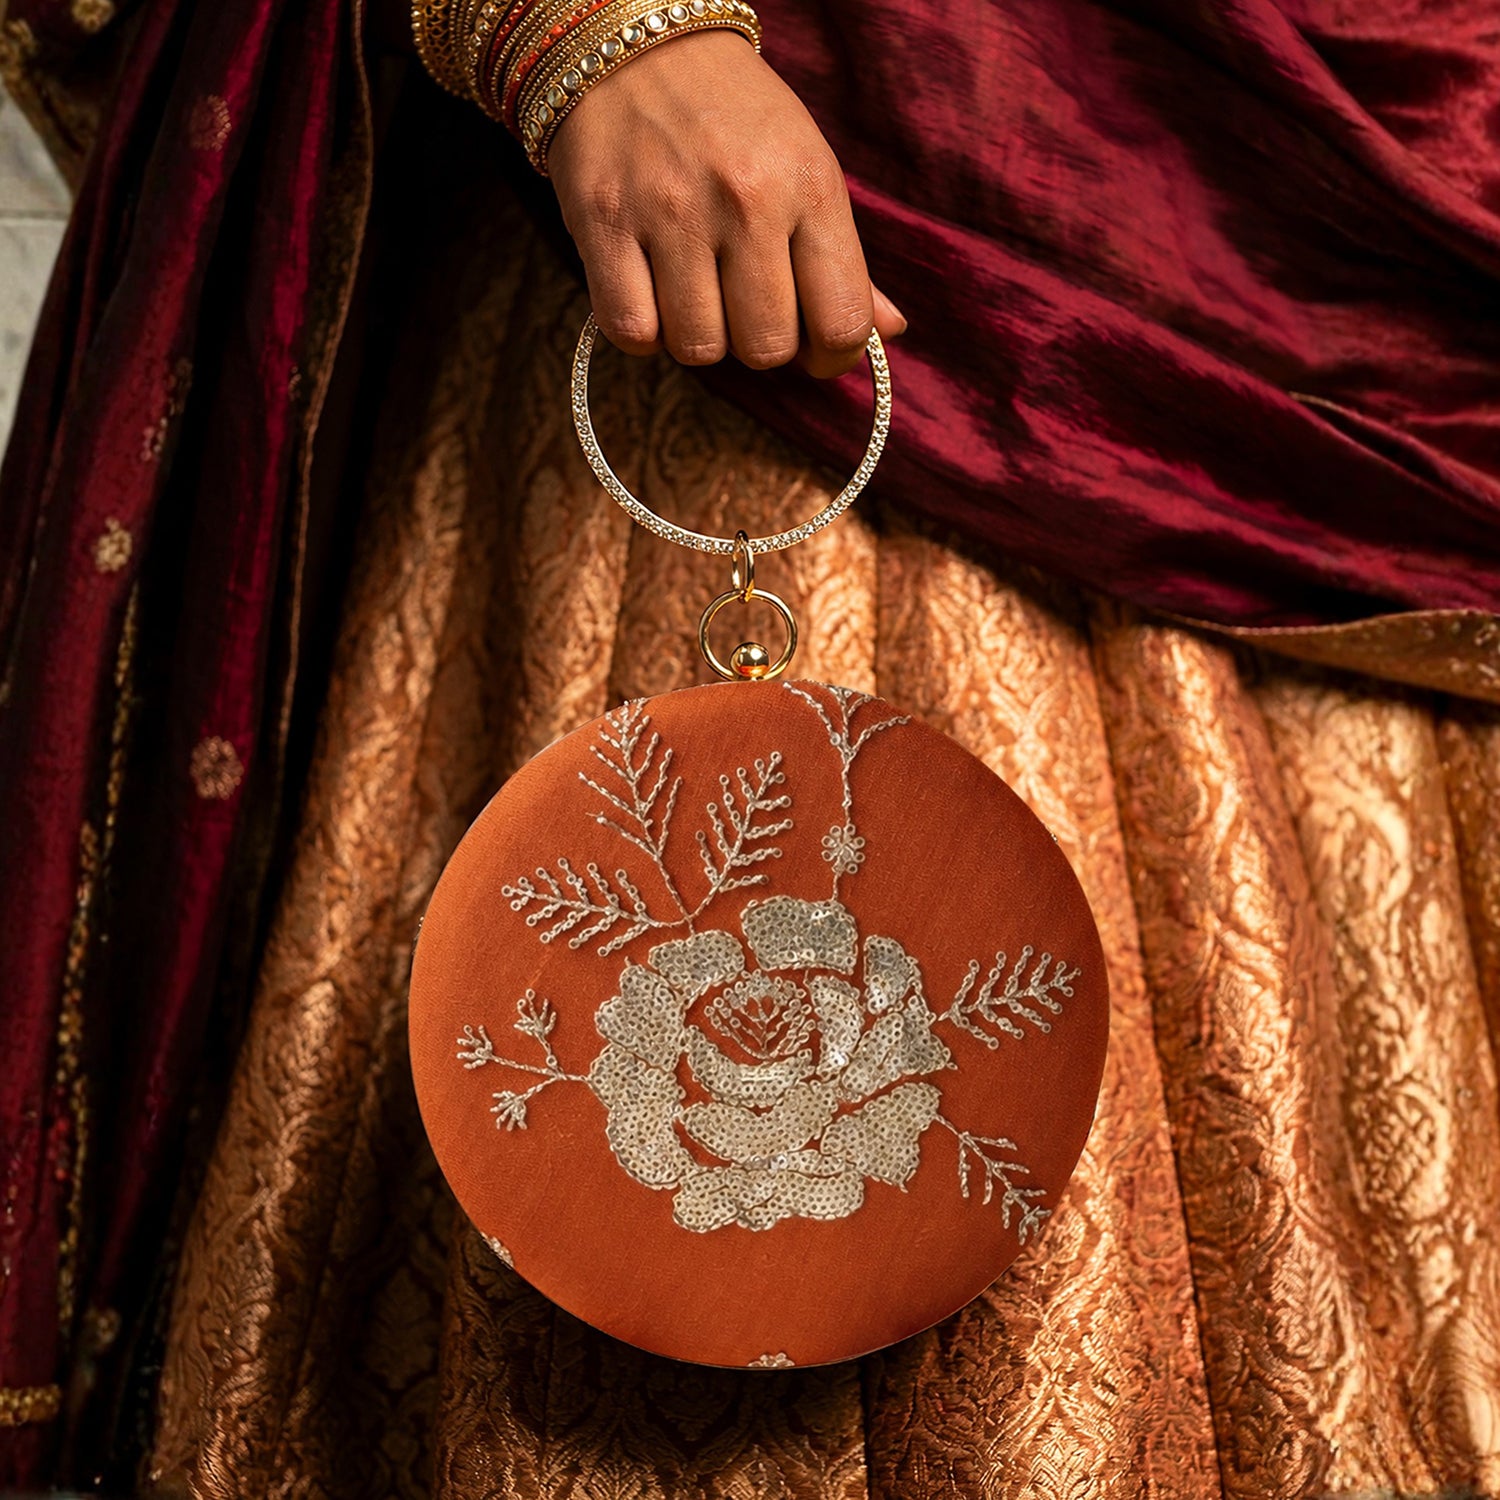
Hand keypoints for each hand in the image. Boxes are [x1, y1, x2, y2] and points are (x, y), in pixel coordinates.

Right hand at [547, 28, 905, 377]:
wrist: (634, 46)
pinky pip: (632, 331)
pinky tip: (650, 295)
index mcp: (810, 185)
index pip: (841, 321)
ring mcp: (671, 210)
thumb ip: (846, 260)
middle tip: (744, 307)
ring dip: (697, 337)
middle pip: (766, 348)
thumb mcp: (806, 169)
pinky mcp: (604, 222)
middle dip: (758, 344)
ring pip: (698, 348)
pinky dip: (642, 331)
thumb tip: (889, 331)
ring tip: (693, 294)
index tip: (814, 348)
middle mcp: (746, 198)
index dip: (831, 356)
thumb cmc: (732, 120)